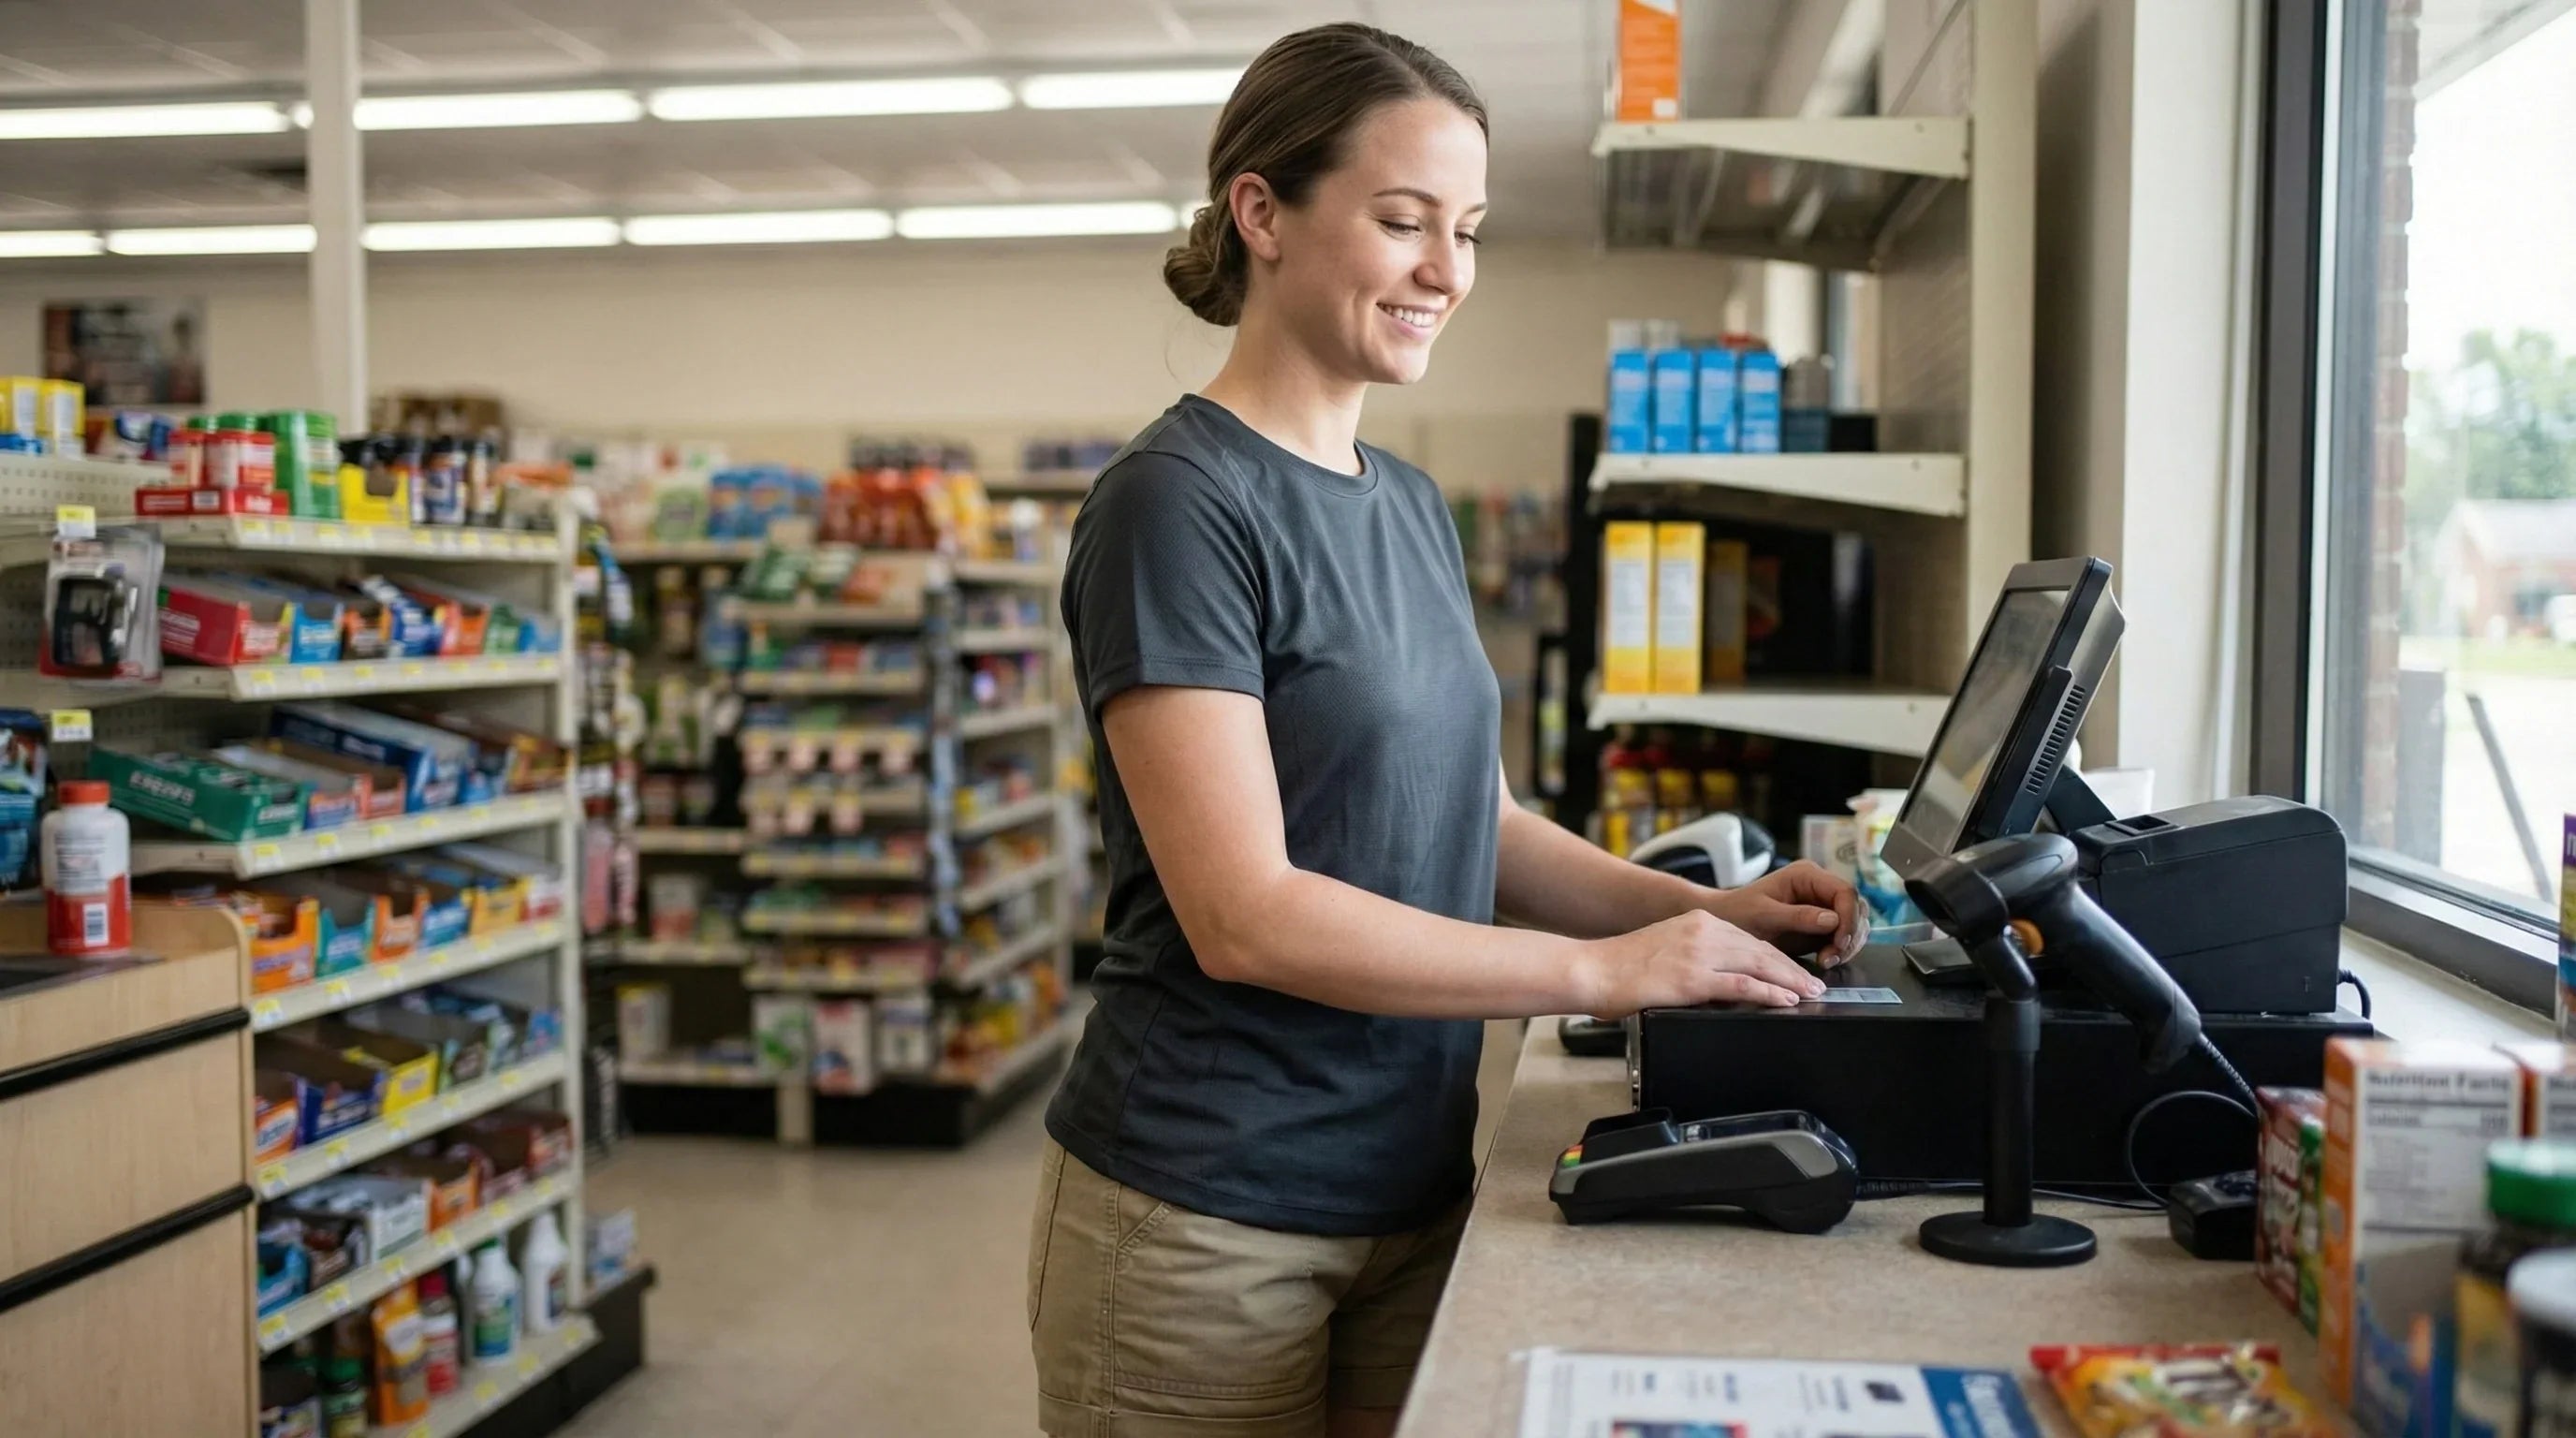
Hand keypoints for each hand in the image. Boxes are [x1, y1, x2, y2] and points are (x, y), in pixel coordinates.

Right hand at [1576, 910, 1828, 1017]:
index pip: (1749, 938)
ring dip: (1790, 981)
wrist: (1592, 969)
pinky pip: (1742, 985)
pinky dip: (1770, 993)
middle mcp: (1703, 931)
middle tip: (1815, 984)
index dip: (1777, 956)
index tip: (1795, 970)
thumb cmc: (1620, 966)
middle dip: (1792, 969)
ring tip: (1810, 994)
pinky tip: (1786, 1001)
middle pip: (1761, 949)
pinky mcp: (1692, 978)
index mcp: (1697, 921)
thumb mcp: (1665, 949)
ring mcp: (1699, 953)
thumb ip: (1695, 957)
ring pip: (1759, 964)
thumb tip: (1720, 981)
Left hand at [1709, 860, 1867, 965]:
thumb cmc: (1738, 912)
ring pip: (1854, 923)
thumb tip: (1832, 919)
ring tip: (1827, 961)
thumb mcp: (1764, 914)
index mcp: (1806, 875)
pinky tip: (1825, 960)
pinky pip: (1843, 937)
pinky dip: (1840, 951)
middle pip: (1855, 907)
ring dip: (1847, 945)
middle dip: (1850, 934)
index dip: (1848, 916)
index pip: (1844, 891)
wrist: (1725, 923)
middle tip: (1832, 956)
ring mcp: (1822, 906)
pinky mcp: (1821, 926)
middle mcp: (1819, 887)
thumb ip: (1797, 916)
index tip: (1839, 941)